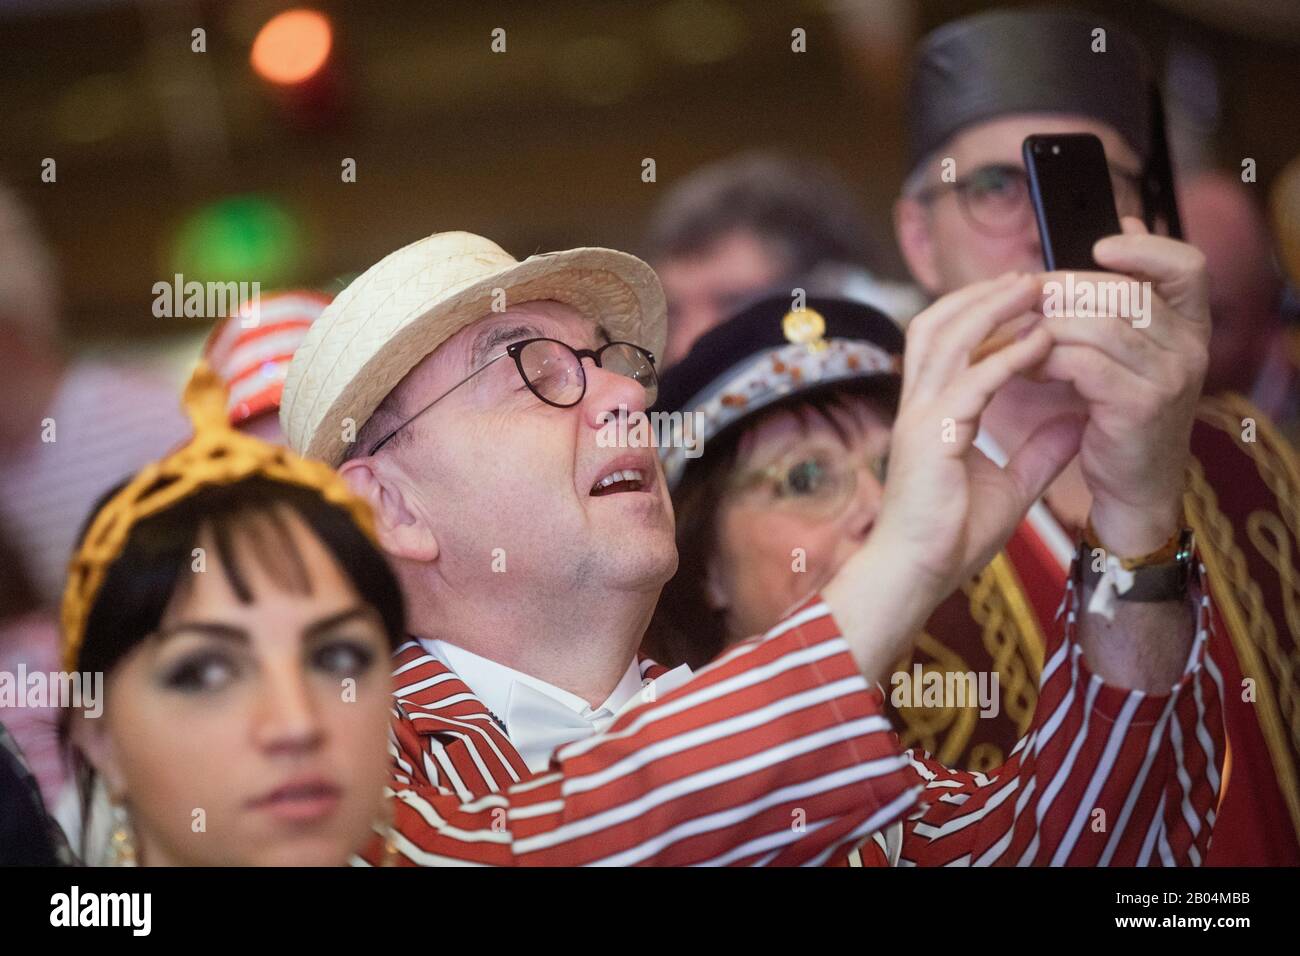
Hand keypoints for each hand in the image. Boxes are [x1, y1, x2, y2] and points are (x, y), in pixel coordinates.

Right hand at [824, 272, 1080, 678]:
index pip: (944, 342)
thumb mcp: (1012, 487)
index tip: (1027, 297)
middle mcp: (918, 405)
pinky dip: (1007, 356)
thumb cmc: (950, 538)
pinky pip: (971, 381)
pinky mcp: (932, 436)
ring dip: (993, 308)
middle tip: (1030, 276)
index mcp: (930, 414)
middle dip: (982, 294)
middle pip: (938, 324)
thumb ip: (1040, 452)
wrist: (916, 575)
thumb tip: (1077, 422)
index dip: (981, 312)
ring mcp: (920, 417)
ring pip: (948, 338)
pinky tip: (1040, 341)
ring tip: (1034, 287)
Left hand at [1036, 218, 1208, 555]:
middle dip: (1064, 291)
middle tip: (1025, 300)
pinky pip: (1082, 362)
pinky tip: (1029, 369)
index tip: (1100, 246)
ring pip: (1098, 324)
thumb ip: (1123, 298)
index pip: (1186, 265)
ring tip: (1019, 340)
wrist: (1132, 488)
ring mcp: (1169, 377)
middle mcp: (1190, 347)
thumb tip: (1121, 226)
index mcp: (1190, 326)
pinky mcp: (1139, 406)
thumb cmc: (1119, 412)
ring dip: (1047, 326)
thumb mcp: (1127, 351)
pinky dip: (1046, 360)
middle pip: (1124, 290)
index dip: (1144, 247)